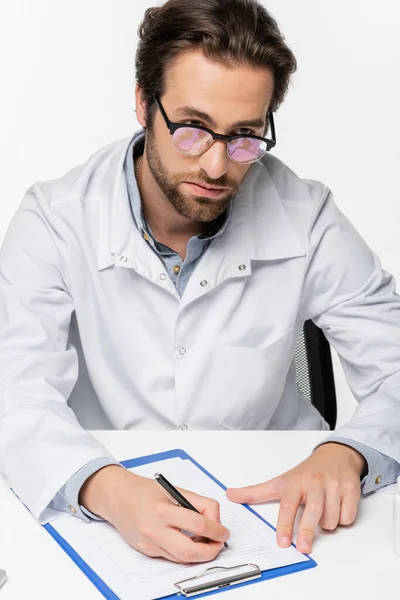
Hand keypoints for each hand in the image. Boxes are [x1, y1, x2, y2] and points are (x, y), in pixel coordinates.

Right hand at [79, 465, 229, 562]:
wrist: (117, 497)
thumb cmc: (145, 491)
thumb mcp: (174, 490)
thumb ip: (198, 503)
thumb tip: (215, 521)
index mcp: (163, 509)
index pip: (198, 525)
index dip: (216, 531)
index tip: (224, 532)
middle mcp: (154, 529)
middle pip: (190, 551)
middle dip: (210, 551)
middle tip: (218, 544)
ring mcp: (149, 543)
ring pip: (182, 558)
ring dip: (199, 554)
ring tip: (206, 543)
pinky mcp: (146, 551)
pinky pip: (171, 557)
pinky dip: (184, 553)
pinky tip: (188, 542)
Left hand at [226, 442, 365, 553]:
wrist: (335, 456)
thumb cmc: (305, 473)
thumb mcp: (280, 481)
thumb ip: (255, 492)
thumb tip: (229, 495)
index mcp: (296, 482)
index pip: (289, 505)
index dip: (285, 525)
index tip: (283, 542)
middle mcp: (315, 482)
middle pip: (313, 514)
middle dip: (308, 533)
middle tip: (304, 549)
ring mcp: (334, 485)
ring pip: (331, 519)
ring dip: (327, 524)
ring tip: (322, 513)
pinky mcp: (351, 489)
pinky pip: (347, 516)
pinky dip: (343, 519)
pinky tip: (337, 508)